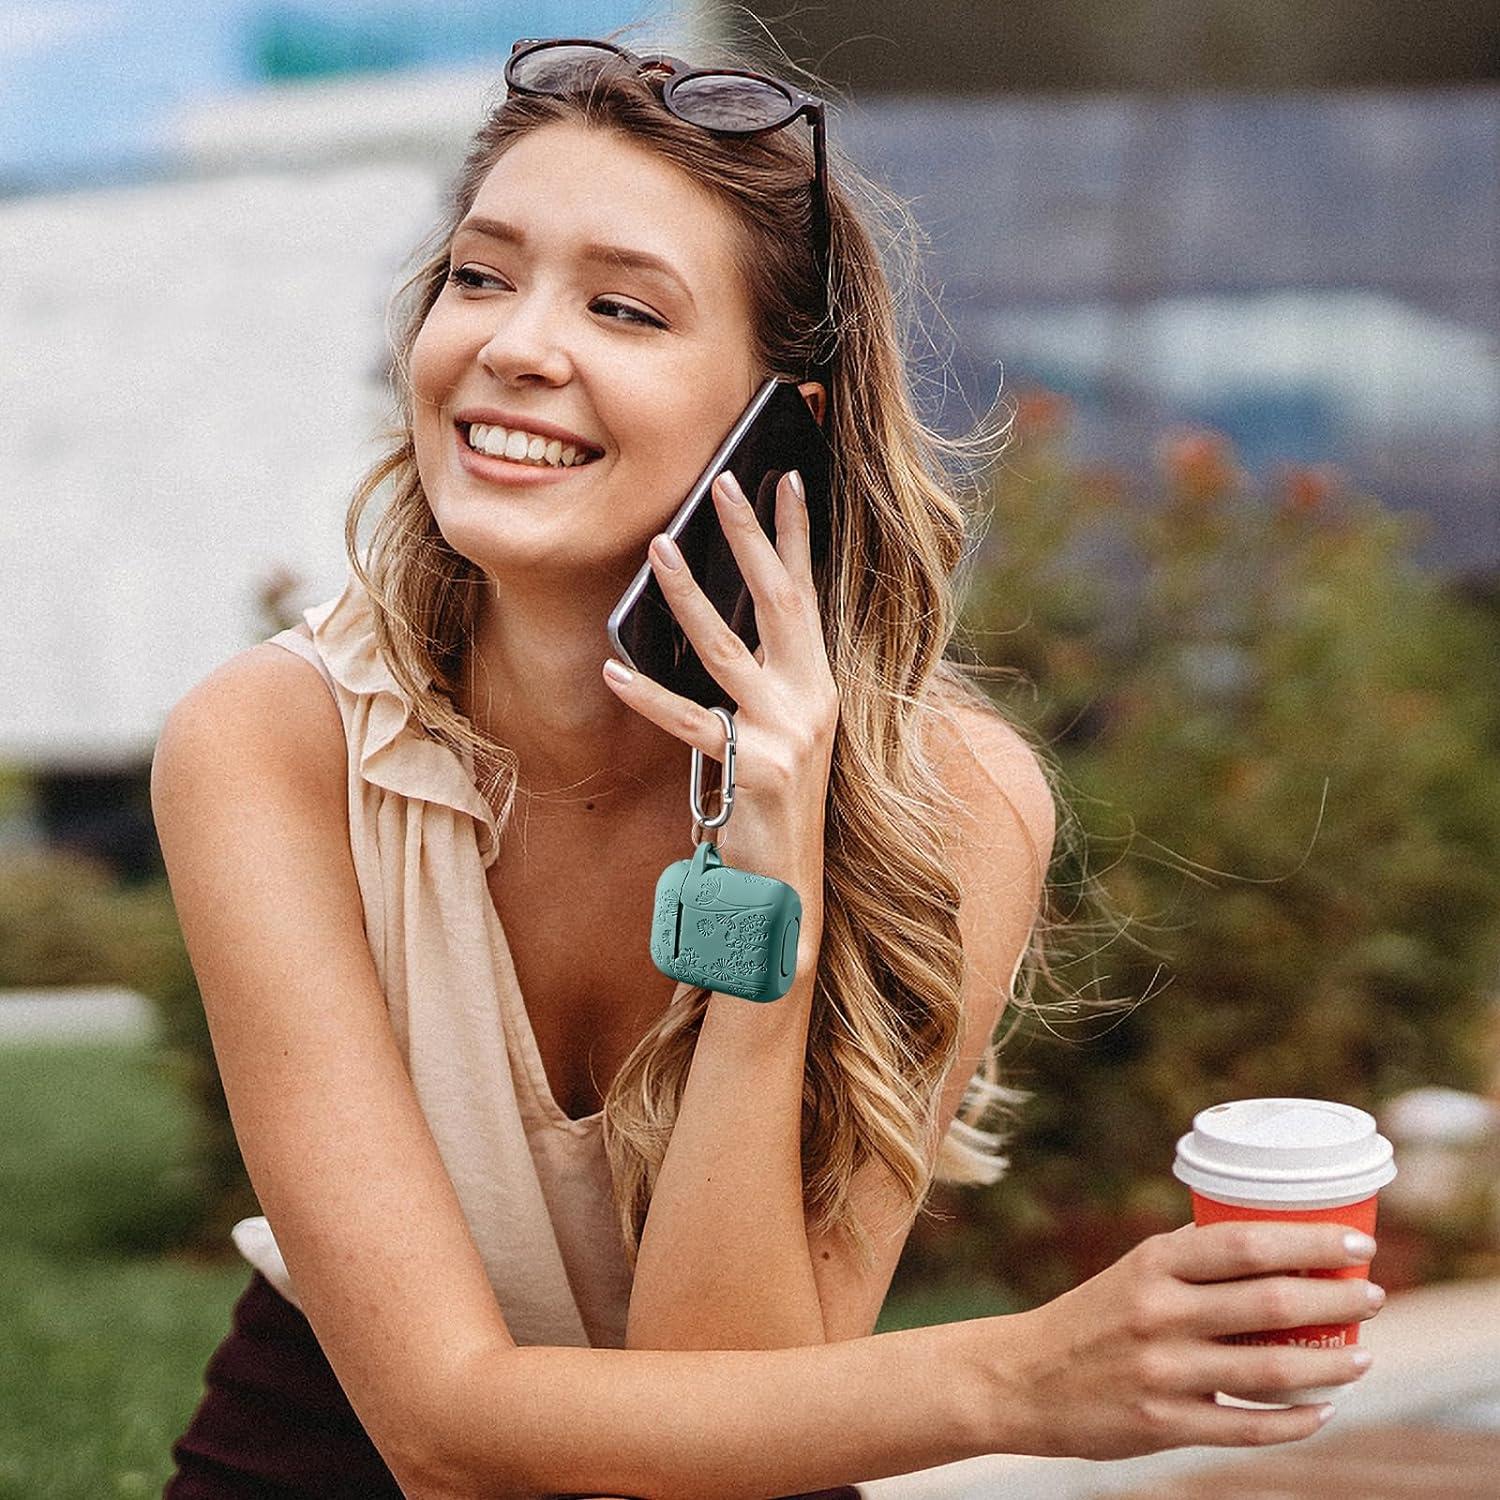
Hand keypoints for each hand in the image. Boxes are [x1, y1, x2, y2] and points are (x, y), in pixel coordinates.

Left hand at [603, 468, 838, 900]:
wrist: (786, 887)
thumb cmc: (771, 803)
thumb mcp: (778, 730)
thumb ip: (760, 677)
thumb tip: (713, 618)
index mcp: (818, 685)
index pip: (808, 595)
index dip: (798, 536)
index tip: (787, 479)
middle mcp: (811, 700)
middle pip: (780, 602)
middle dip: (751, 537)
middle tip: (724, 482)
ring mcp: (785, 735)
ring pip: (727, 651)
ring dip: (690, 594)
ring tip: (658, 547)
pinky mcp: (752, 769)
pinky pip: (690, 723)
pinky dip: (649, 696)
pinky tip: (614, 669)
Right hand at [984, 1220, 1383, 1460]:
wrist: (1023, 1378)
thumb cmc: (1092, 1318)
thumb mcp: (1133, 1273)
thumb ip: (1191, 1262)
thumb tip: (1269, 1245)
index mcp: (1152, 1265)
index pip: (1245, 1244)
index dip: (1309, 1245)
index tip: (1356, 1247)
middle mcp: (1159, 1313)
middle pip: (1269, 1304)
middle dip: (1334, 1301)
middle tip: (1371, 1297)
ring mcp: (1163, 1372)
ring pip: (1269, 1372)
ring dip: (1329, 1365)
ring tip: (1361, 1356)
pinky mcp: (1163, 1424)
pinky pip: (1246, 1428)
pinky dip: (1294, 1421)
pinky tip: (1322, 1410)